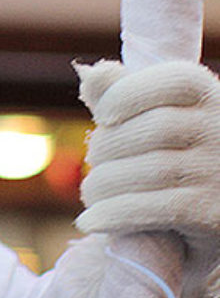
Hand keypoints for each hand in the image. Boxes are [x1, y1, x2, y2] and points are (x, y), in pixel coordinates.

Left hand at [77, 59, 219, 247]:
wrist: (213, 216)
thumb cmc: (177, 156)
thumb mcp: (158, 116)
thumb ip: (124, 91)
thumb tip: (91, 75)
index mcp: (215, 98)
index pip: (173, 82)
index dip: (127, 93)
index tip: (103, 116)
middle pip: (154, 129)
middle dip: (109, 147)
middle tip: (94, 165)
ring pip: (150, 171)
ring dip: (104, 184)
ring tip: (92, 193)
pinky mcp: (214, 216)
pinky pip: (154, 208)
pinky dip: (114, 214)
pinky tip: (91, 221)